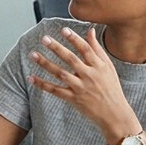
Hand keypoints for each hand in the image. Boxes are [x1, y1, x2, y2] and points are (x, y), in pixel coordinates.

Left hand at [29, 26, 138, 140]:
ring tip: (33, 54)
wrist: (114, 114)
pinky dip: (43, 84)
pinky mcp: (73, 99)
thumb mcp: (108, 67)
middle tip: (44, 38)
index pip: (85, 49)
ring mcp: (80, 88)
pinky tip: (31, 78)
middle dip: (57, 48)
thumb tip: (90, 30)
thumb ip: (97, 48)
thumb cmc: (111, 88)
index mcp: (99, 67)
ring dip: (46, 64)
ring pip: (60, 73)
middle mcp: (89, 76)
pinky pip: (55, 90)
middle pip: (71, 59)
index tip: (63, 30)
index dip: (74, 39)